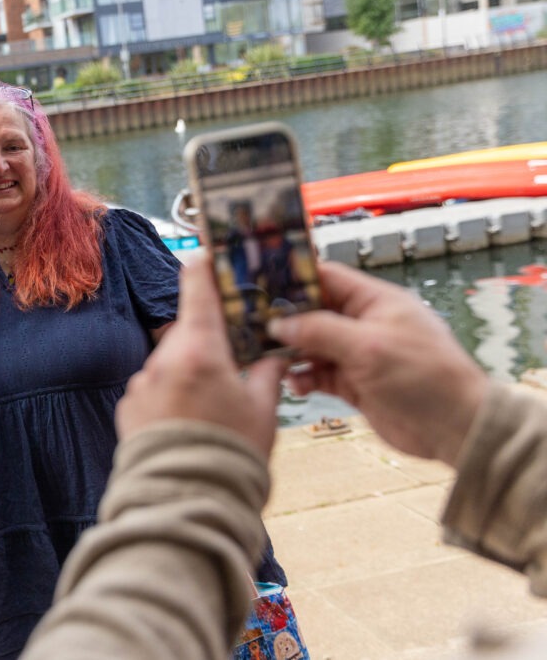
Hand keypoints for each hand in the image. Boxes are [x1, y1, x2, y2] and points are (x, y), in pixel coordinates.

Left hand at [116, 250, 288, 456]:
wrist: (187, 503)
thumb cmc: (231, 456)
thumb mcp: (263, 410)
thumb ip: (267, 373)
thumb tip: (275, 353)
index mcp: (199, 350)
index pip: (196, 288)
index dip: (204, 268)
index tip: (208, 256)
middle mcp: (163, 360)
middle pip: (187, 332)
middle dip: (207, 343)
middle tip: (231, 366)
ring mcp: (141, 385)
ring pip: (169, 364)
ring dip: (187, 375)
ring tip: (210, 411)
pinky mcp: (127, 409)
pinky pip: (152, 390)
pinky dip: (168, 398)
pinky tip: (187, 424)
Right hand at [267, 261, 488, 466]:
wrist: (454, 427)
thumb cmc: (424, 377)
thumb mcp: (367, 347)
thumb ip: (320, 331)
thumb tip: (279, 323)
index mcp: (375, 301)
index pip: (328, 277)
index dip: (295, 278)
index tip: (261, 284)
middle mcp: (365, 323)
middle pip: (314, 312)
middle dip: (285, 319)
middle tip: (252, 326)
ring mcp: (358, 354)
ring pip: (312, 345)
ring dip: (291, 352)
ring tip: (269, 359)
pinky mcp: (354, 383)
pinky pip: (318, 373)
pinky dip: (303, 378)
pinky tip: (296, 385)